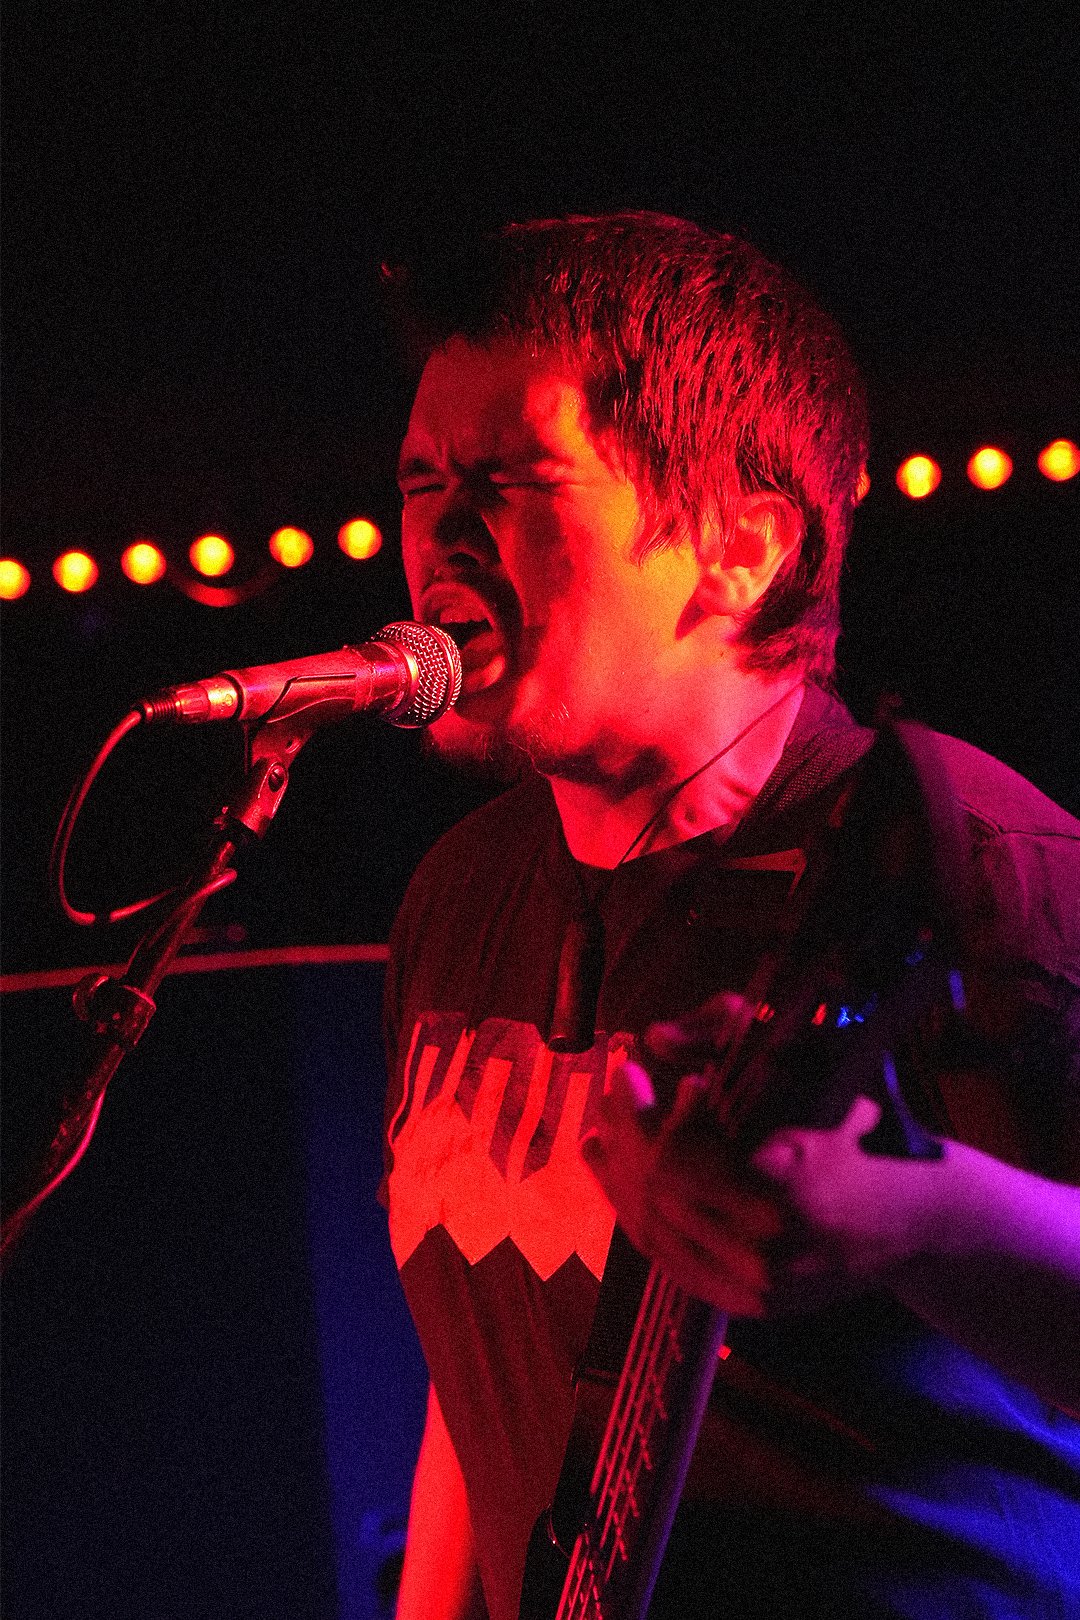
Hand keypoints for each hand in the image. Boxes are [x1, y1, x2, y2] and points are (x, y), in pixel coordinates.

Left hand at [581, 995, 941, 1316]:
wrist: (920, 1221)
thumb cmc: (865, 1132)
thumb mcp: (818, 1061)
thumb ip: (734, 1030)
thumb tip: (659, 1036)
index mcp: (792, 1184)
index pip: (679, 1158)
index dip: (649, 1116)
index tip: (642, 1072)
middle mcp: (771, 1247)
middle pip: (659, 1192)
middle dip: (627, 1132)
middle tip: (619, 1085)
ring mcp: (757, 1286)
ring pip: (654, 1231)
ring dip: (619, 1174)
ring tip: (602, 1129)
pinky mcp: (748, 1307)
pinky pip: (669, 1261)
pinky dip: (634, 1214)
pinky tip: (616, 1178)